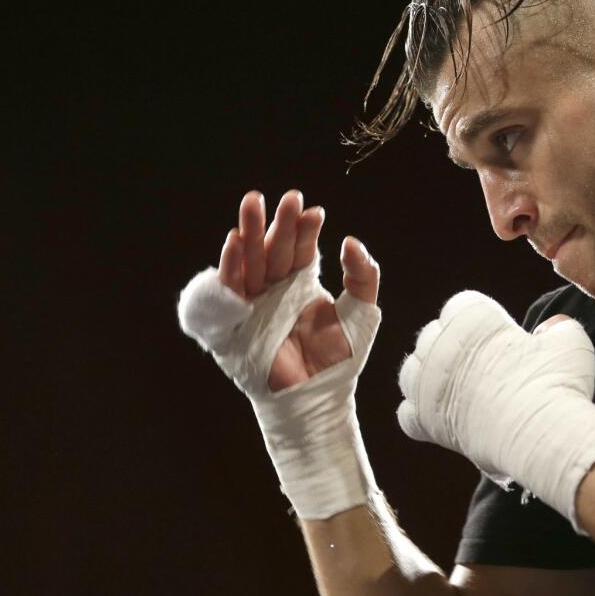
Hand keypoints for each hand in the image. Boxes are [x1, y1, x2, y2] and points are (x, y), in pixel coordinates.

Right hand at [216, 190, 379, 390]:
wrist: (315, 399)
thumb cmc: (339, 359)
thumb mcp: (362, 312)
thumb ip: (364, 275)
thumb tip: (351, 241)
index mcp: (301, 282)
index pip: (301, 248)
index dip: (306, 229)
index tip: (315, 211)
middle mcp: (274, 289)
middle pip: (274, 249)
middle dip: (278, 222)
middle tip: (287, 196)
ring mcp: (253, 304)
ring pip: (250, 262)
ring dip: (250, 233)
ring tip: (254, 202)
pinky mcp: (234, 323)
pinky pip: (230, 291)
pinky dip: (231, 267)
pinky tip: (235, 242)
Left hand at [397, 292, 594, 528]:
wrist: (540, 434)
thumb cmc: (555, 383)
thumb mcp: (570, 342)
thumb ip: (558, 328)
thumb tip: (552, 329)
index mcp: (471, 318)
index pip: (461, 305)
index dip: (481, 320)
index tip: (500, 336)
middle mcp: (441, 346)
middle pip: (433, 335)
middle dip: (454, 347)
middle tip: (484, 366)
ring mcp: (428, 385)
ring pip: (412, 372)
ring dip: (430, 377)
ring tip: (459, 389)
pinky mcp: (425, 421)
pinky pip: (407, 413)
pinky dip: (421, 415)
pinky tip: (445, 417)